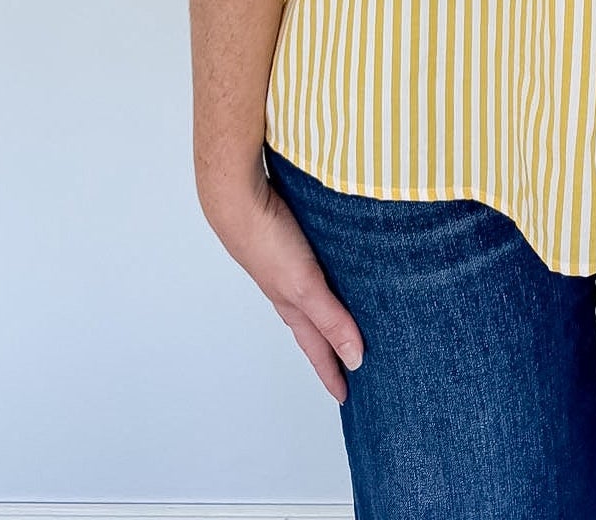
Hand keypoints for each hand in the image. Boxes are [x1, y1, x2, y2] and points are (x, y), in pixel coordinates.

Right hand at [202, 164, 365, 402]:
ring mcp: (290, 265)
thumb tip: (355, 359)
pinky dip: (331, 275)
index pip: (319, 349)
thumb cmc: (266, 243)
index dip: (333, 372)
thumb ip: (331, 319)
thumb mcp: (305, 287)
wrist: (240, 198)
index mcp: (293, 307)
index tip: (345, 396)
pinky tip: (341, 266)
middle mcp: (291, 290)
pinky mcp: (295, 239)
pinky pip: (319, 266)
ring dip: (335, 310)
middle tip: (354, 366)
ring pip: (317, 296)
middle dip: (335, 346)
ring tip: (354, 317)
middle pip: (318, 326)